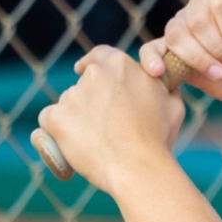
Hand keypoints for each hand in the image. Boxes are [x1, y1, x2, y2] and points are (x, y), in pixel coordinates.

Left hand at [37, 46, 184, 197]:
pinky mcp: (56, 117)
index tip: (82, 69)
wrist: (138, 167)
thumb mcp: (172, 103)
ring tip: (96, 143)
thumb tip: (159, 83)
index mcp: (120, 64)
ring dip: (76, 118)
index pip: (99, 55)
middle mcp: (93, 74)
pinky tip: (72, 146)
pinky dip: (56, 133)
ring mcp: (72, 95)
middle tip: (102, 125)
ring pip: (68, 104)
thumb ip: (159, 86)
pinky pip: (49, 122)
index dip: (90, 63)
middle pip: (83, 84)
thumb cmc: (158, 138)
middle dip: (89, 101)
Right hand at [144, 0, 221, 104]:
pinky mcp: (172, 45)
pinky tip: (159, 72)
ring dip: (201, 59)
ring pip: (177, 35)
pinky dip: (152, 58)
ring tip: (221, 72)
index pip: (221, 0)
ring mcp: (184, 20)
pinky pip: (153, 47)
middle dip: (219, 48)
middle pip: (197, 20)